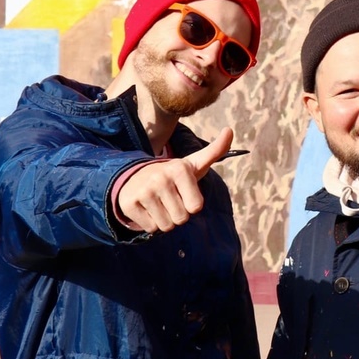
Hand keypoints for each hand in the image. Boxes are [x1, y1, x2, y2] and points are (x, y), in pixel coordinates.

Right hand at [116, 129, 233, 232]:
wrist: (135, 176)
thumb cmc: (173, 175)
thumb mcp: (194, 163)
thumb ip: (215, 150)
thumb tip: (229, 130)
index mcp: (180, 169)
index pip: (196, 208)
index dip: (191, 205)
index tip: (183, 192)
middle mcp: (161, 178)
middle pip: (181, 219)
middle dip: (177, 214)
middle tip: (169, 199)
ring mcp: (144, 191)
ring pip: (166, 226)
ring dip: (164, 220)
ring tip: (158, 203)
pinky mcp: (129, 204)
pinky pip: (150, 228)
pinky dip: (150, 223)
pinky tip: (146, 207)